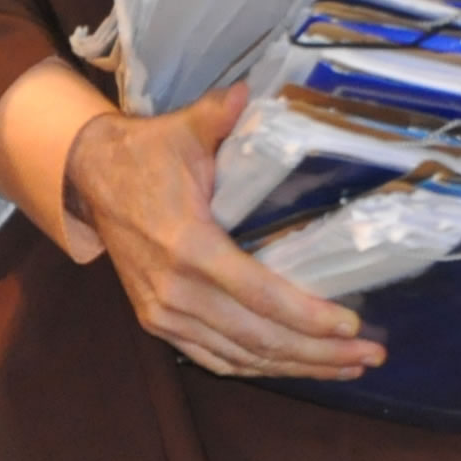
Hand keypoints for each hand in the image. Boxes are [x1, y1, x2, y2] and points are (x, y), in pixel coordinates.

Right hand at [64, 84, 387, 380]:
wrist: (92, 179)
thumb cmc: (147, 153)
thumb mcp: (183, 129)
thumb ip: (217, 114)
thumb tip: (247, 91)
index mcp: (188, 246)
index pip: (259, 294)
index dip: (308, 316)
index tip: (353, 325)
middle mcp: (175, 292)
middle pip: (258, 338)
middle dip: (318, 352)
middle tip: (369, 355)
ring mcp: (163, 314)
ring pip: (240, 357)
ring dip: (296, 367)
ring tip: (346, 367)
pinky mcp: (158, 323)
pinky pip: (215, 359)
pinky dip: (257, 368)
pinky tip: (294, 367)